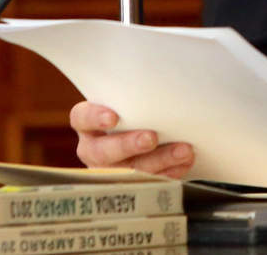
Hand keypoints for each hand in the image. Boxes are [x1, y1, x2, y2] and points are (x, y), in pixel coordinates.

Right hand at [70, 101, 194, 178]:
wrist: (148, 133)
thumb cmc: (138, 113)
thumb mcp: (131, 104)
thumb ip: (138, 98)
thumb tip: (167, 78)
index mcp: (89, 125)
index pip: (82, 118)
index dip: (94, 118)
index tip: (113, 117)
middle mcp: (94, 150)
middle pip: (103, 151)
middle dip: (128, 145)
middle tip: (151, 138)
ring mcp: (110, 172)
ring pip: (130, 171)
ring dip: (159, 160)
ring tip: (183, 151)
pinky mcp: (130, 187)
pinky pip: (148, 184)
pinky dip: (170, 173)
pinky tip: (184, 163)